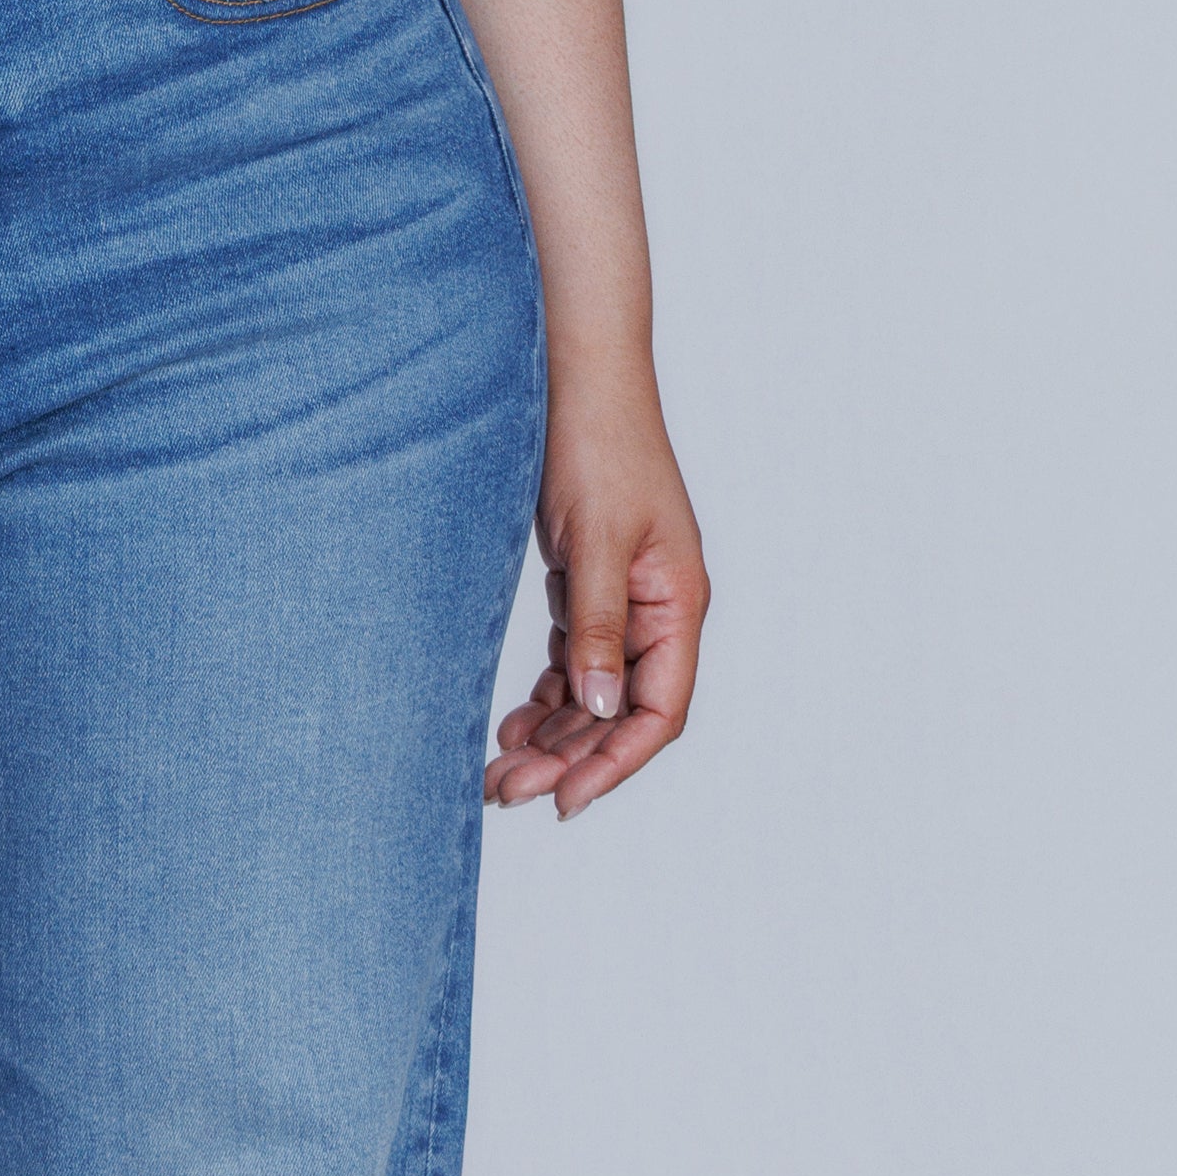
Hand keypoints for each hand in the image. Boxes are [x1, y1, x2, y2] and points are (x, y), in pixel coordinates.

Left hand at [487, 381, 705, 818]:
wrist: (574, 375)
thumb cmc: (597, 443)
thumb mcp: (598, 541)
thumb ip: (599, 625)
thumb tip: (604, 707)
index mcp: (678, 602)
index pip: (660, 710)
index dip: (617, 763)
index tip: (565, 800)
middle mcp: (658, 609)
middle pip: (622, 711)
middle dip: (570, 758)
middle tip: (506, 790)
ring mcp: (624, 598)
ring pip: (593, 691)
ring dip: (553, 734)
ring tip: (498, 769)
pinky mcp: (589, 584)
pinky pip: (573, 660)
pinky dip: (546, 696)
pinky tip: (512, 724)